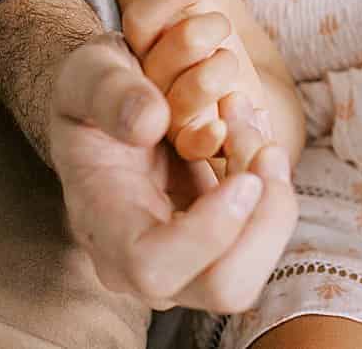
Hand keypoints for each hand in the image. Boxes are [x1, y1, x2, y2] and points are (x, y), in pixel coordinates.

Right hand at [49, 6, 294, 310]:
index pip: (154, 267)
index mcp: (103, 227)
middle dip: (263, 218)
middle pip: (224, 288)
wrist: (111, 104)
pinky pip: (261, 232)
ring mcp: (184, 259)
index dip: (208, 232)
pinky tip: (251, 131)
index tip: (244, 176)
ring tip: (251, 125)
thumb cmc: (93, 93)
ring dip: (274, 195)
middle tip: (262, 147)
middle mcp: (143, 262)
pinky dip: (273, 182)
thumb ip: (108, 91)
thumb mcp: (86, 73)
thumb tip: (150, 121)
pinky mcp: (217, 241)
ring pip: (252, 266)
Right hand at [125, 0, 257, 163]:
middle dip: (191, 37)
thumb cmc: (200, 51)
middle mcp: (143, 87)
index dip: (166, 0)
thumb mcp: (189, 17)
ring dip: (207, 79)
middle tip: (218, 26)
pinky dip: (207, 137)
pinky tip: (221, 128)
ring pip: (178, 102)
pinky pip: (192, 147)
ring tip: (227, 61)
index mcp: (135, 50)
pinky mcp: (190, 148)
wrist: (218, 106)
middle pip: (158, 61)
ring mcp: (165, 120)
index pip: (141, 21)